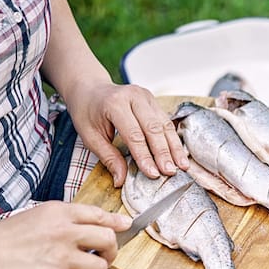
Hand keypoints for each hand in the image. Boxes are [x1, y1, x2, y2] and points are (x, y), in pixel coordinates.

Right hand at [0, 202, 131, 268]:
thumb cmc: (1, 240)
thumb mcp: (36, 218)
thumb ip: (66, 221)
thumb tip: (95, 225)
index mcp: (59, 212)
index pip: (99, 214)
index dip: (115, 223)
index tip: (125, 227)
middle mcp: (65, 231)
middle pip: (109, 240)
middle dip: (109, 252)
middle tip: (98, 258)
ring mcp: (61, 255)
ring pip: (100, 267)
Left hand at [67, 81, 189, 186]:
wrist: (89, 88)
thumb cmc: (87, 112)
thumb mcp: (90, 136)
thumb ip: (108, 157)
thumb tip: (121, 180)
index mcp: (114, 103)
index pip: (134, 134)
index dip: (145, 156)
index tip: (152, 174)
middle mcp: (133, 96)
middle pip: (153, 128)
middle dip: (163, 153)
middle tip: (170, 172)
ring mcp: (146, 96)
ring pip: (164, 124)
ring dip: (173, 147)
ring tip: (181, 166)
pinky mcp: (153, 101)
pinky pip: (166, 122)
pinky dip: (173, 140)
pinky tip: (178, 155)